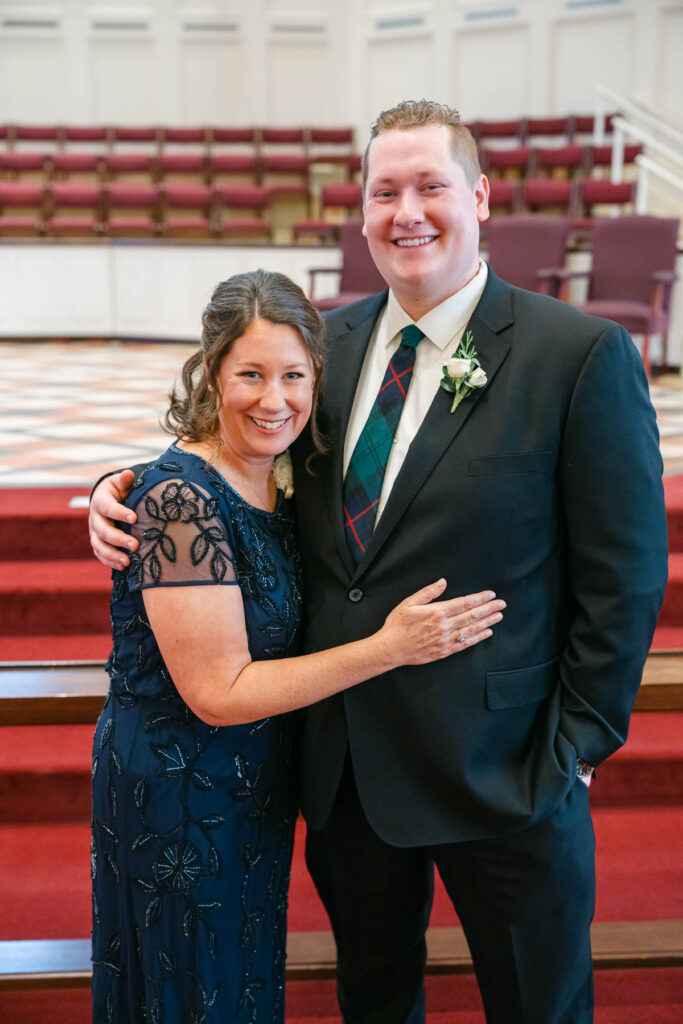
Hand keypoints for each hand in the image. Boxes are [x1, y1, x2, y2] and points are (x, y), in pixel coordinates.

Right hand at [89, 470, 137, 569]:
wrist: (106, 500)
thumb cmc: (118, 490)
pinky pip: (100, 554)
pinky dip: (110, 562)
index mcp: (100, 502)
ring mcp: (94, 532)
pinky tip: (123, 567)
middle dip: (119, 539)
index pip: (108, 508)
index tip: (135, 518)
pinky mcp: (97, 542)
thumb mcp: (120, 483)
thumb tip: (128, 474)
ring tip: (128, 562)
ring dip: (113, 555)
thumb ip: (124, 480)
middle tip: (135, 545)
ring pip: (99, 546)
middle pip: (104, 531)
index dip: (120, 513)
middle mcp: (95, 518)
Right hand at [379, 579, 504, 666]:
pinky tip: (487, 632)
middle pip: (472, 616)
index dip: (479, 598)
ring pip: (472, 630)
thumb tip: (443, 582)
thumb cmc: (397, 625)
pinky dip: (478, 638)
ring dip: (487, 622)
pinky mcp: (444, 651)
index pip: (464, 603)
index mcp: (436, 612)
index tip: (490, 594)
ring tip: (499, 616)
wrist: (391, 648)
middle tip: (502, 604)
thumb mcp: (408, 603)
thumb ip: (428, 592)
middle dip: (489, 609)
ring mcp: (445, 640)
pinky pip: (465, 644)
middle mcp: (444, 626)